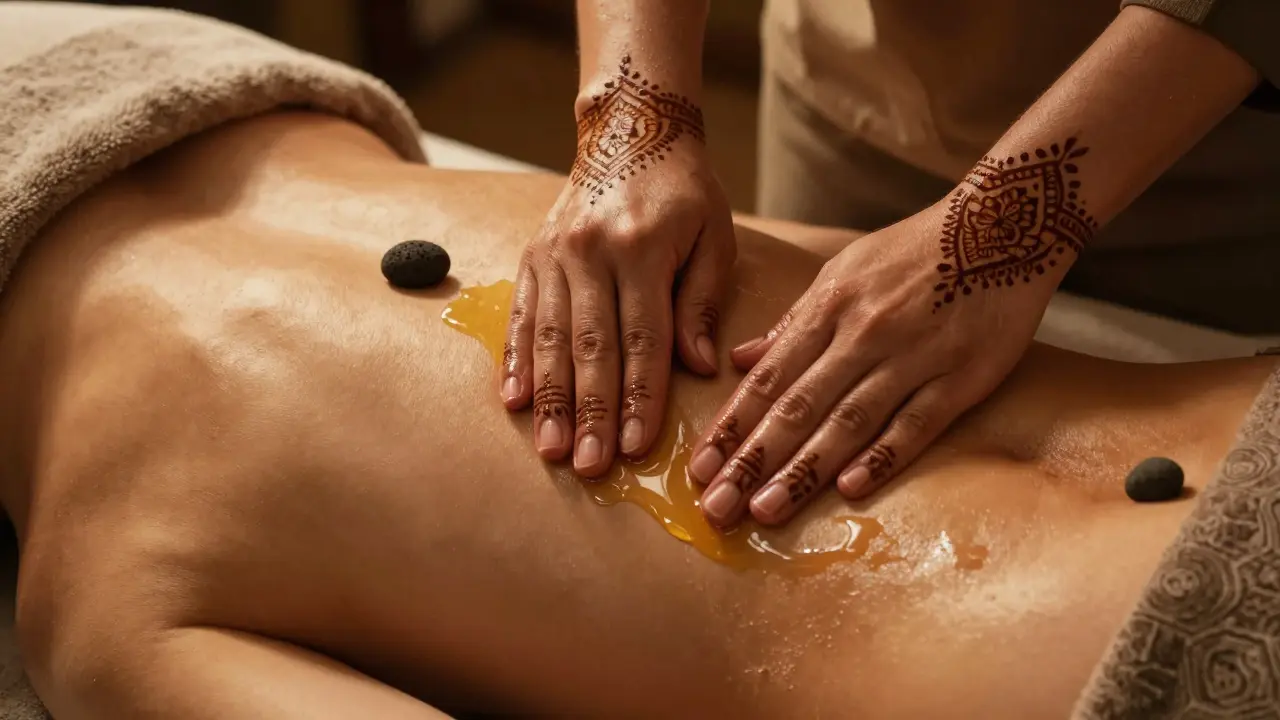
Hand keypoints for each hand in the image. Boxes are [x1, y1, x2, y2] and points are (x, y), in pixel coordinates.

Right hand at [502, 75, 735, 476]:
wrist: (630, 131)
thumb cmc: (684, 193)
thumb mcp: (714, 237)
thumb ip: (703, 303)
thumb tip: (700, 367)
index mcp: (644, 248)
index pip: (644, 337)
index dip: (639, 395)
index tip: (635, 445)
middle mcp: (592, 252)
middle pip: (592, 345)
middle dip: (590, 411)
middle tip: (588, 465)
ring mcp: (555, 254)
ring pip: (551, 337)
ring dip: (551, 398)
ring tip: (551, 448)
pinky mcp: (532, 256)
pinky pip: (521, 315)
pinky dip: (516, 361)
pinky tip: (515, 402)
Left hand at [690, 184, 1080, 526]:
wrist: (1006, 221)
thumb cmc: (914, 251)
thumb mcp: (843, 271)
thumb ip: (793, 322)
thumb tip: (739, 361)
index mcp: (829, 307)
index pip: (768, 379)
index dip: (731, 426)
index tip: (699, 468)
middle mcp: (863, 334)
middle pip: (798, 406)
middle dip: (751, 460)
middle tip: (716, 508)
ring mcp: (913, 356)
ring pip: (849, 421)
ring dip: (803, 469)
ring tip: (765, 510)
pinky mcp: (963, 377)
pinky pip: (917, 422)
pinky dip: (884, 455)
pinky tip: (851, 489)